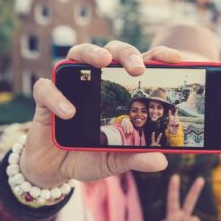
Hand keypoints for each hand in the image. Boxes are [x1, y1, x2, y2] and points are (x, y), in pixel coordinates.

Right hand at [20, 42, 181, 187]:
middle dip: (126, 53)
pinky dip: (57, 97)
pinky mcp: (44, 100)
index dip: (157, 55)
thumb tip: (161, 161)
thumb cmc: (87, 155)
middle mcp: (94, 81)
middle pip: (111, 51)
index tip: (176, 58)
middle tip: (137, 68)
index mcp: (117, 90)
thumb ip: (135, 157)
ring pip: (77, 54)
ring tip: (103, 62)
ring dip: (91, 52)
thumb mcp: (114, 159)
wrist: (54, 169)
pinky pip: (46, 88)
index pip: (139, 63)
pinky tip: (69, 112)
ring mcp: (69, 86)